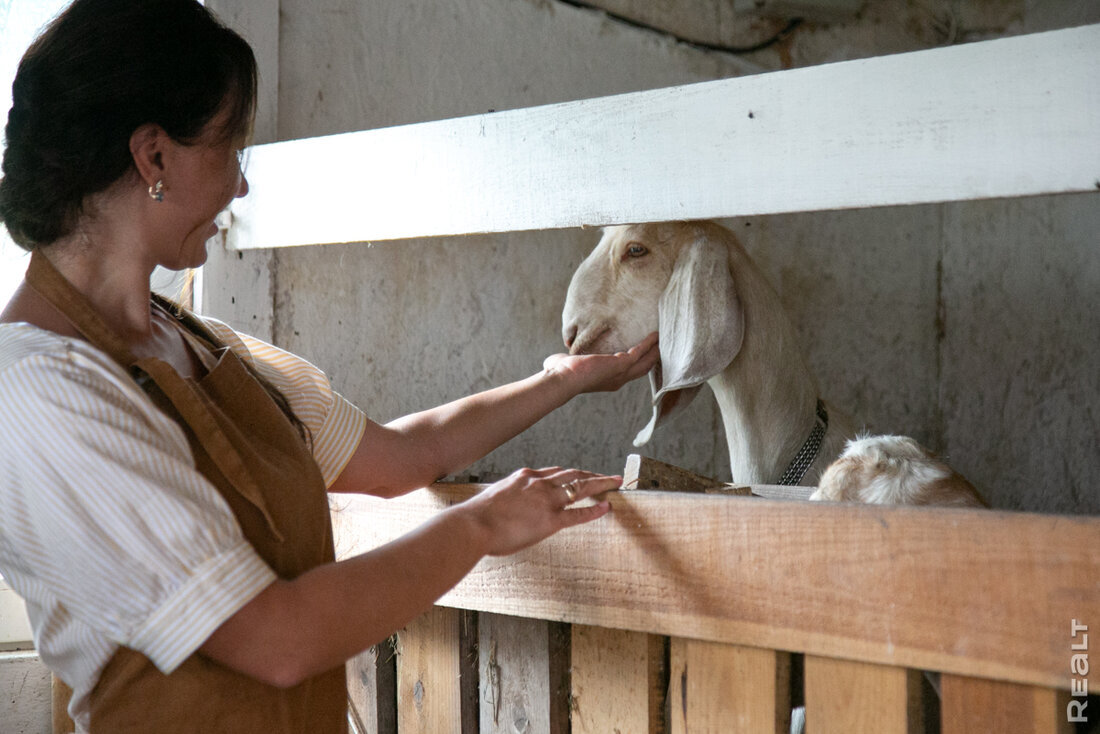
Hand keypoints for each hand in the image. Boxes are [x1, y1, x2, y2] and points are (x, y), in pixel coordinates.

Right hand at [463, 467, 616, 555]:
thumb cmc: (477, 516)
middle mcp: (539, 483)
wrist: (472, 524)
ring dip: (600, 484)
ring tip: (615, 483)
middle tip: (608, 476)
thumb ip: (510, 499)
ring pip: (580, 488)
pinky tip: (607, 507)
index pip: (554, 472)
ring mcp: (546, 500)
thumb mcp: (496, 498)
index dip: (571, 475)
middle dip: (592, 475)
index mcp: (525, 477)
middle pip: (572, 475)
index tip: (580, 476)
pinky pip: (578, 514)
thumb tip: (512, 508)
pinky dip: (595, 510)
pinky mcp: (550, 520)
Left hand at [542, 331, 658, 394]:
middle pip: (643, 368)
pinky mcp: (620, 364)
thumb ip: (564, 363)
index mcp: (608, 381)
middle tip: (664, 346)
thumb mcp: (567, 367)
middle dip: (653, 357)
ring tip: (663, 339)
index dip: (639, 364)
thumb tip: (550, 362)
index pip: (629, 373)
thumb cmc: (560, 376)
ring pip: (645, 361)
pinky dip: (648, 343)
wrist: (562, 381)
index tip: (646, 355)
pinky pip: (639, 352)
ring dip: (655, 350)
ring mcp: (621, 373)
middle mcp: (618, 379)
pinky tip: (655, 335)